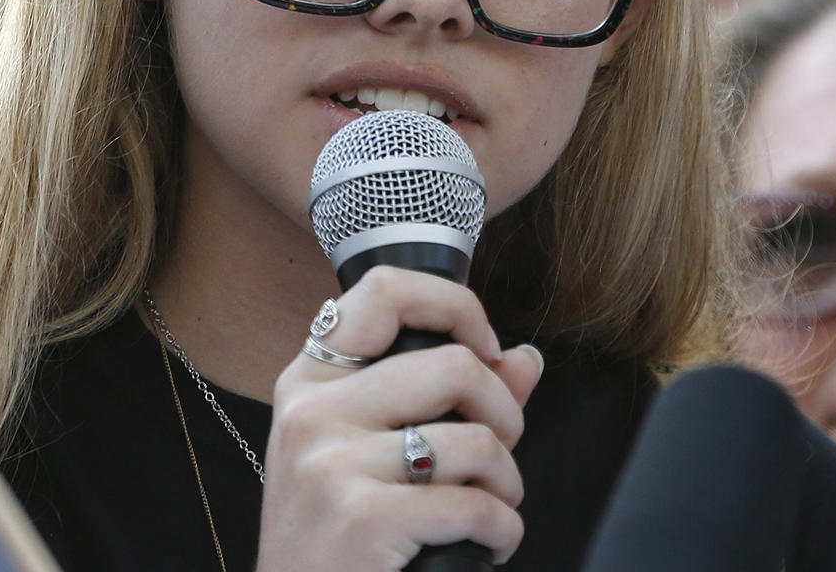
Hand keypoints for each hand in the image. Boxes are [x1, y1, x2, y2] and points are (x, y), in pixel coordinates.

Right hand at [256, 266, 546, 570]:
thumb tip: (525, 358)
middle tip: (498, 452)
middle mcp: (313, 414)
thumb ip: (449, 401)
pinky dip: (502, 531)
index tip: (485, 348)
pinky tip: (487, 545)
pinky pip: (476, 504)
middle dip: (505, 413)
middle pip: (455, 365)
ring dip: (507, 483)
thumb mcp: (367, 458)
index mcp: (310, 383)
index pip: (383, 291)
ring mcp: (332, 465)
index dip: (455, 305)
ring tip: (491, 507)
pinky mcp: (364, 519)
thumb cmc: (337, 542)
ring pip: (478, 439)